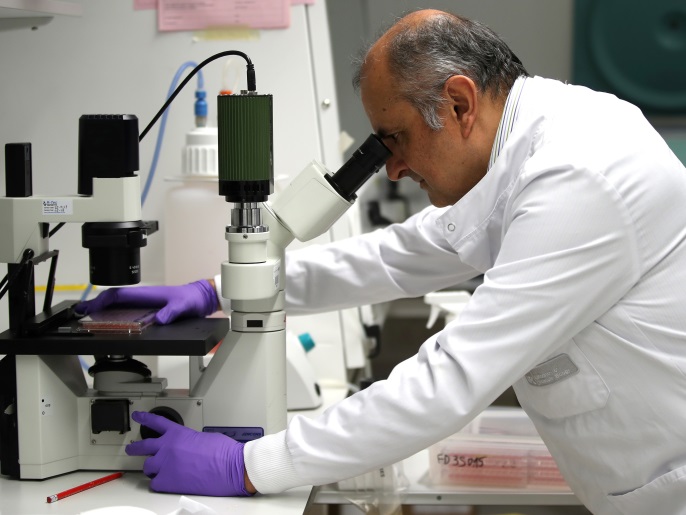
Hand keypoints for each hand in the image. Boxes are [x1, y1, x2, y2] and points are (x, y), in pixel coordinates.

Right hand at [74, 280, 217, 324]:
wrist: (201, 297)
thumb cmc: (192, 297)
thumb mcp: (183, 305)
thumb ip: (172, 311)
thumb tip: (161, 319)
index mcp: (147, 293)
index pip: (120, 295)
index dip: (103, 300)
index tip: (91, 307)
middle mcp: (143, 297)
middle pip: (114, 299)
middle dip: (96, 304)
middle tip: (80, 312)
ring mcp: (145, 303)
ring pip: (119, 304)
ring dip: (103, 309)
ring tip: (88, 316)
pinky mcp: (149, 308)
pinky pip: (127, 310)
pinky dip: (114, 313)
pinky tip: (109, 320)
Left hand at [125, 411, 252, 496]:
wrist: (230, 467)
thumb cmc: (223, 452)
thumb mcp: (203, 437)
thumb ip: (188, 440)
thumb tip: (185, 447)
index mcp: (178, 433)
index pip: (155, 422)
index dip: (144, 419)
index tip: (138, 417)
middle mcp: (168, 447)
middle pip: (143, 446)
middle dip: (135, 447)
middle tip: (131, 448)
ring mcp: (166, 465)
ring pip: (148, 467)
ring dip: (152, 468)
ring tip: (156, 470)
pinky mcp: (168, 482)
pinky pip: (155, 484)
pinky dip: (159, 483)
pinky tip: (165, 482)